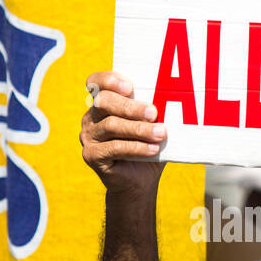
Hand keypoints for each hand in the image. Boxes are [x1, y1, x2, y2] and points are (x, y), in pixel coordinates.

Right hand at [80, 71, 166, 193]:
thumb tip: (171, 100)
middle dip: (131, 106)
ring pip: (111, 125)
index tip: (130, 87)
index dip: (110, 80)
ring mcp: (88, 136)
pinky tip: (153, 149)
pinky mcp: (91, 155)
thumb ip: (153, 111)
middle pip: (104, 102)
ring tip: (160, 133)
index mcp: (103, 103)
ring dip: (139, 129)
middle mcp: (91, 117)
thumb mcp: (152, 125)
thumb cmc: (148, 145)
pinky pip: (114, 148)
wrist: (141, 180)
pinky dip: (136, 147)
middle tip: (154, 112)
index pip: (96, 82)